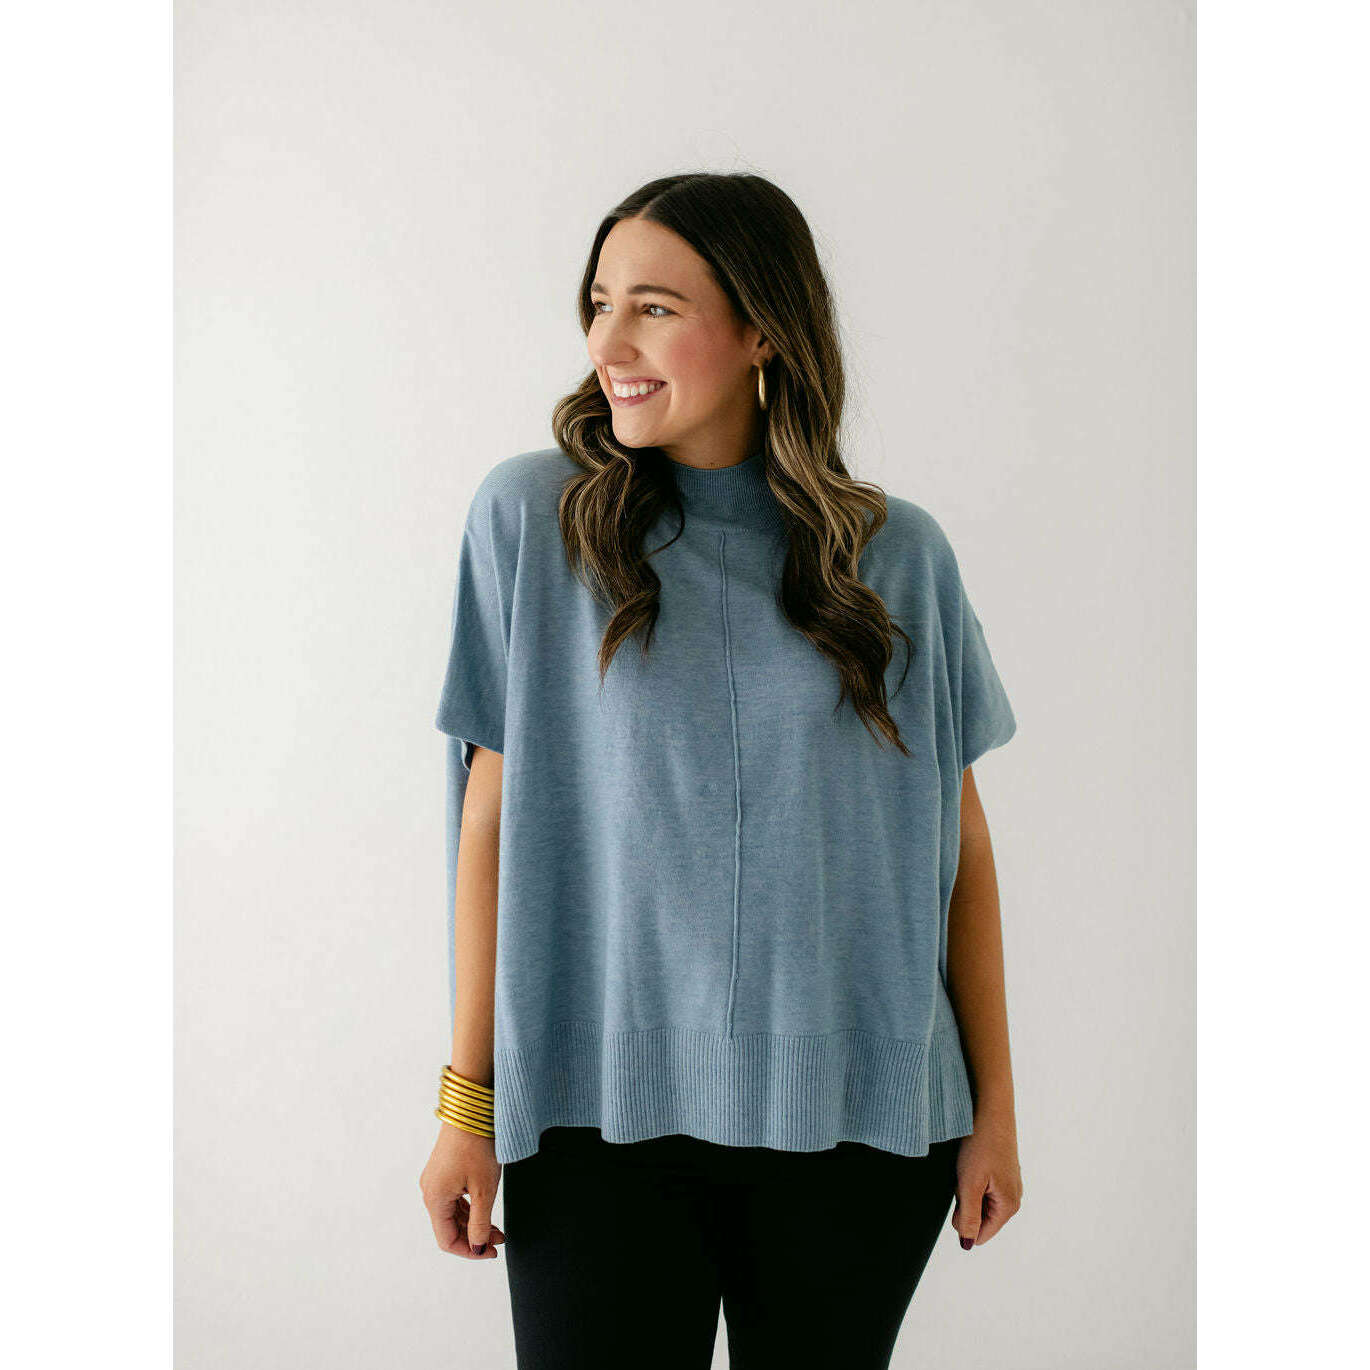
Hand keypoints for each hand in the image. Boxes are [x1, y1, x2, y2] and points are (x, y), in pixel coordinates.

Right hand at [420, 1123, 506, 1259]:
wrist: (472, 1109)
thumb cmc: (478, 1147)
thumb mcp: (484, 1190)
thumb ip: (480, 1223)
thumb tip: (478, 1248)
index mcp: (434, 1199)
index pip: (447, 1240)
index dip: (470, 1251)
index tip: (493, 1252)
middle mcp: (429, 1190)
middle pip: (449, 1227)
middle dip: (474, 1236)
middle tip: (501, 1239)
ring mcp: (435, 1179)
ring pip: (452, 1213)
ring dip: (473, 1223)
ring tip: (498, 1226)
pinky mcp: (442, 1169)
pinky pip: (453, 1198)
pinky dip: (469, 1208)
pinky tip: (485, 1207)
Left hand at [951, 1110, 1022, 1247]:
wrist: (990, 1108)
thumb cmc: (980, 1144)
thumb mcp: (969, 1184)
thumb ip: (968, 1217)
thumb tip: (967, 1244)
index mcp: (1009, 1206)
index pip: (981, 1234)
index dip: (962, 1220)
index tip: (961, 1195)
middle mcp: (1013, 1198)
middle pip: (978, 1217)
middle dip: (964, 1203)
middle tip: (964, 1177)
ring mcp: (1008, 1183)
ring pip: (977, 1199)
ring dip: (966, 1188)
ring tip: (968, 1166)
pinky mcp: (1001, 1170)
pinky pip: (980, 1185)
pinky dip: (970, 1176)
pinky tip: (971, 1159)